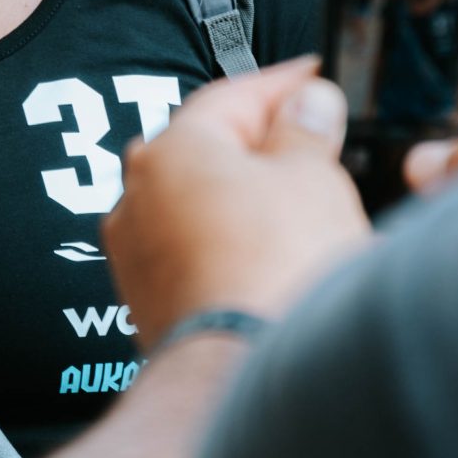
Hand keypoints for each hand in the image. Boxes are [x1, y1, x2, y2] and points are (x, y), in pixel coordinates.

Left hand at [103, 58, 371, 346]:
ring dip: (249, 199)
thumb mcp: (312, 177)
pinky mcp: (153, 304)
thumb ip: (307, 130)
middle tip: (320, 142)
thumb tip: (310, 102)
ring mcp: (139, 256)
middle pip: (211, 150)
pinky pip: (198, 253)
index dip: (286, 84)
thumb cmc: (273, 274)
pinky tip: (275, 259)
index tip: (317, 79)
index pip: (234, 94)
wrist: (242, 377)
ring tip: (307, 207)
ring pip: (203, 205)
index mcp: (172, 149)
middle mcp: (138, 197)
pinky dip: (234, 245)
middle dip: (265, 144)